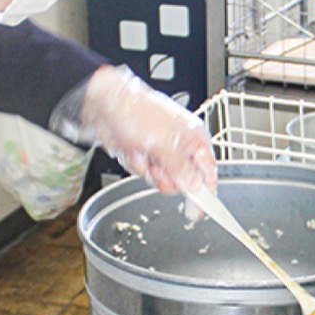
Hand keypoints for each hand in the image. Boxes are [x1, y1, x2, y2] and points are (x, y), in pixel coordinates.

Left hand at [78, 66, 217, 194]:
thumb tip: (195, 186)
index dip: (205, 192)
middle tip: (158, 168)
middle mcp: (180, 144)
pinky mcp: (144, 153)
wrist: (106, 103)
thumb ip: (181, 169)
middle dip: (167, 178)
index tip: (200, 211)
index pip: (208, 171)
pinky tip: (132, 149)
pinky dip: (136, 164)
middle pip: (183, 180)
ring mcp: (161, 150)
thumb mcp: (164, 144)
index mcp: (194, 137)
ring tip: (142, 152)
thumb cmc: (137, 111)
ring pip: (160, 178)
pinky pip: (144, 172)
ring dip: (148, 169)